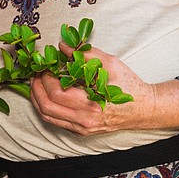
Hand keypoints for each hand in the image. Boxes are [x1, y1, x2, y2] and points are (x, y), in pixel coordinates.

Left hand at [29, 43, 153, 135]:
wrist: (143, 109)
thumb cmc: (129, 86)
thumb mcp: (110, 64)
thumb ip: (85, 55)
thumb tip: (63, 46)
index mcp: (91, 104)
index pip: (56, 92)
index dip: (45, 77)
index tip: (44, 65)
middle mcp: (84, 120)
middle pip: (47, 107)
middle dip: (36, 89)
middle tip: (35, 74)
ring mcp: (82, 128)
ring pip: (48, 117)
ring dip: (37, 100)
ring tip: (36, 84)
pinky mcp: (82, 131)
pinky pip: (56, 122)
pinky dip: (46, 108)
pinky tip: (46, 96)